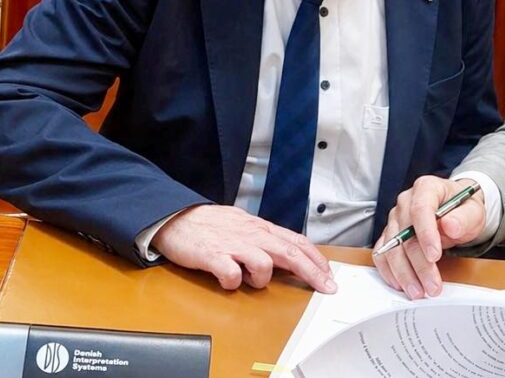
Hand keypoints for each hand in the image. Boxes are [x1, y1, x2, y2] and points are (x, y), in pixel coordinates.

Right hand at [152, 204, 335, 292]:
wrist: (176, 216)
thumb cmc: (210, 224)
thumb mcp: (245, 226)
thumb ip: (265, 239)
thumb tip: (287, 254)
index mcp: (261, 228)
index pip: (297, 242)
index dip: (316, 259)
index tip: (328, 274)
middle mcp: (252, 235)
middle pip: (290, 253)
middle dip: (312, 272)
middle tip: (326, 287)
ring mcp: (233, 245)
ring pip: (264, 264)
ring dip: (262, 279)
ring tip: (250, 280)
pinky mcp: (213, 256)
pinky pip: (231, 274)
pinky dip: (234, 282)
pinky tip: (228, 280)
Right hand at [372, 176, 485, 298]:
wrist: (456, 211)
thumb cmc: (463, 209)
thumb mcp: (473, 211)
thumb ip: (464, 218)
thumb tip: (450, 225)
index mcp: (426, 188)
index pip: (421, 209)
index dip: (426, 233)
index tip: (435, 256)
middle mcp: (406, 202)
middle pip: (405, 234)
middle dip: (419, 264)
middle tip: (432, 286)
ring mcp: (395, 219)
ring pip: (392, 248)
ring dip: (404, 273)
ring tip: (419, 291)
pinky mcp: (390, 235)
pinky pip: (383, 254)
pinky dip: (390, 271)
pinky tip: (400, 284)